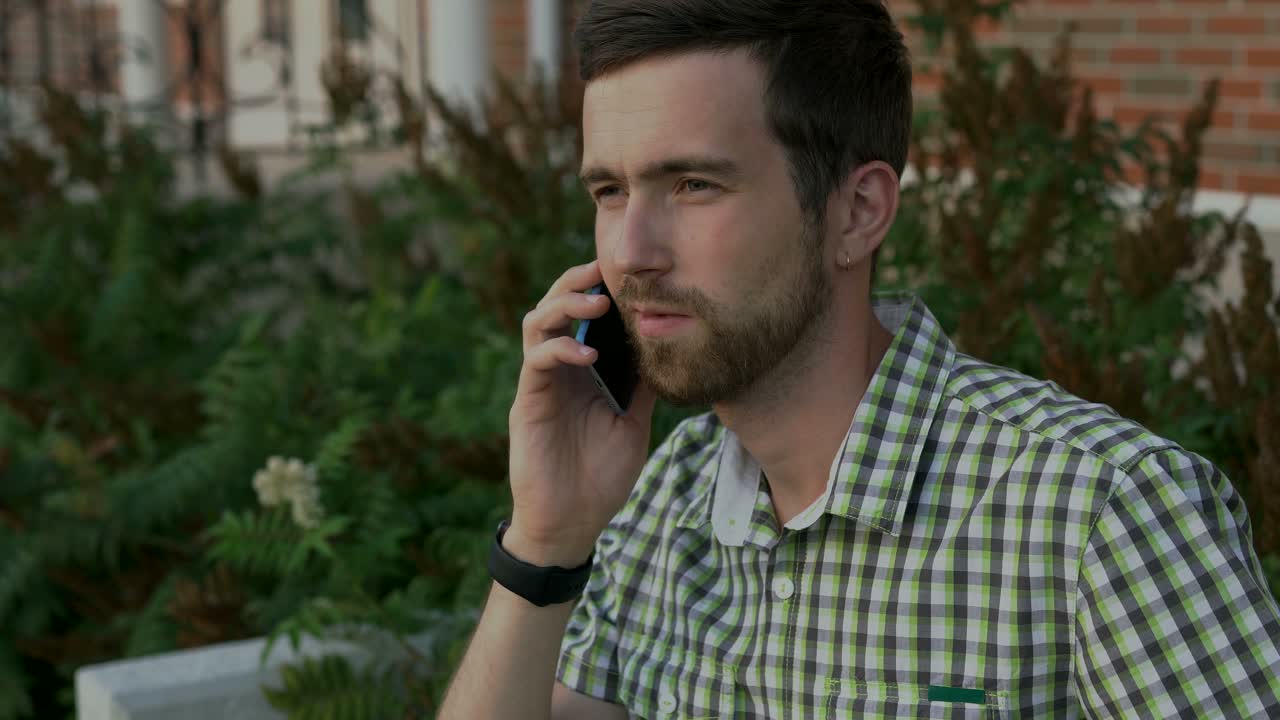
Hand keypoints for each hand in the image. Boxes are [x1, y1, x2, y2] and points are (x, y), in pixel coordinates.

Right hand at [506, 261, 656, 565]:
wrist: (572, 524)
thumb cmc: (601, 477)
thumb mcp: (634, 424)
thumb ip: (643, 387)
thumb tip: (671, 349)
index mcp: (583, 370)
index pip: (585, 316)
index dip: (599, 289)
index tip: (628, 273)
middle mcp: (558, 369)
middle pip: (556, 306)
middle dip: (578, 284)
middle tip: (605, 273)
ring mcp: (540, 383)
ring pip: (537, 322)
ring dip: (565, 306)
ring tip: (597, 304)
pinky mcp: (528, 402)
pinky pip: (536, 361)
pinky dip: (561, 350)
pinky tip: (588, 356)